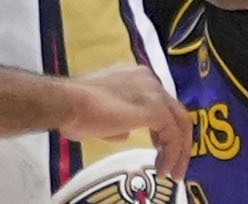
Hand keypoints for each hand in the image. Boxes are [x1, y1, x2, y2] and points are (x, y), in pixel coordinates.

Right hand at [60, 65, 190, 180]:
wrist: (67, 103)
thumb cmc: (75, 108)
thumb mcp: (102, 116)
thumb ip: (119, 122)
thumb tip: (126, 133)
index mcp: (135, 77)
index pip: (161, 102)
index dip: (164, 127)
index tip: (158, 147)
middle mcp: (148, 79)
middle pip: (176, 111)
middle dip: (178, 141)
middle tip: (173, 165)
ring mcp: (153, 92)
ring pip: (179, 122)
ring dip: (178, 151)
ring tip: (171, 172)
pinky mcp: (154, 108)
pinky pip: (173, 134)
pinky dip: (172, 154)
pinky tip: (162, 168)